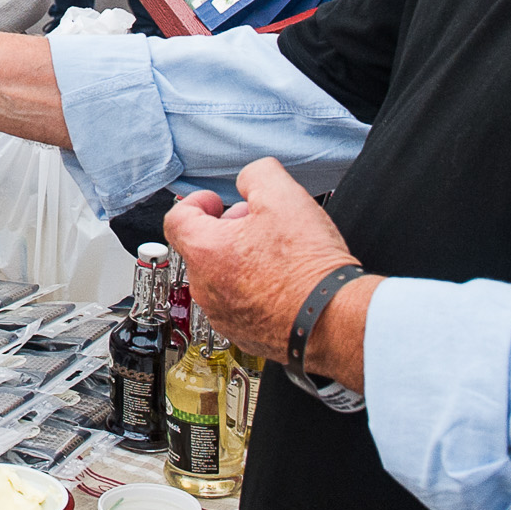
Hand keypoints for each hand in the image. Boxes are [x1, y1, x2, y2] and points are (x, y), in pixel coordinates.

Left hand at [165, 158, 377, 388]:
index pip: (177, 218)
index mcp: (205, 251)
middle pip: (202, 248)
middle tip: (256, 223)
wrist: (333, 320)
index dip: (197, 201)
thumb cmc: (307, 267)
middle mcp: (206, 287)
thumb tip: (249, 179)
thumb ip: (257, 175)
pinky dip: (253, 290)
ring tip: (276, 253)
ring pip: (220, 278)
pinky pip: (239, 305)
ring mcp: (223, 315)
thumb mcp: (284, 196)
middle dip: (226, 229)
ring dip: (240, 260)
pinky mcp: (244, 335)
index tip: (215, 201)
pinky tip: (283, 281)